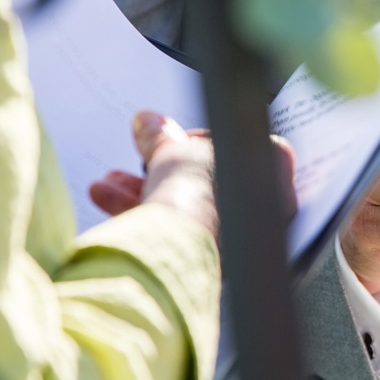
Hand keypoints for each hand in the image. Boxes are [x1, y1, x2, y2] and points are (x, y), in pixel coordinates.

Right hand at [89, 111, 297, 239]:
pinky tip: (108, 200)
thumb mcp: (172, 150)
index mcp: (271, 166)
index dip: (199, 139)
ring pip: (186, 206)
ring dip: (142, 191)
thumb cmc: (196, 192)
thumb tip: (148, 123)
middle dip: (159, 169)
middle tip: (140, 162)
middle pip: (205, 178)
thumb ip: (160, 136)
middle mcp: (264, 204)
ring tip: (111, 183)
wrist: (183, 245)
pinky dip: (146, 216)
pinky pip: (178, 230)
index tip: (173, 142)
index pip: (237, 144)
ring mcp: (240, 235)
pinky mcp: (212, 257)